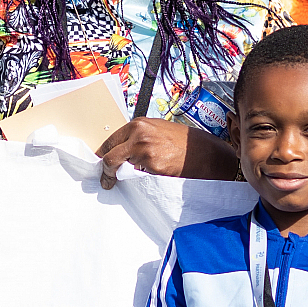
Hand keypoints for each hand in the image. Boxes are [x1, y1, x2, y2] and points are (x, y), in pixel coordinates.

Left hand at [97, 119, 236, 188]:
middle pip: (109, 155)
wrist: (207, 154)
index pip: (110, 140)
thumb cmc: (186, 143)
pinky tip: (143, 182)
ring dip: (117, 176)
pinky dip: (135, 181)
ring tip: (120, 182)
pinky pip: (134, 178)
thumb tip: (122, 149)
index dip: (103, 154)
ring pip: (117, 167)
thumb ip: (140, 137)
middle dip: (105, 169)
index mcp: (139, 124)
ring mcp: (145, 151)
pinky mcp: (152, 167)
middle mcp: (139, 135)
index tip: (101, 163)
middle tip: (106, 179)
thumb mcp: (159, 131)